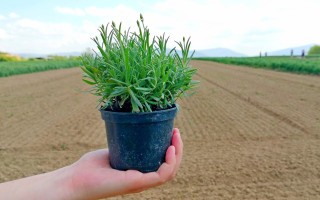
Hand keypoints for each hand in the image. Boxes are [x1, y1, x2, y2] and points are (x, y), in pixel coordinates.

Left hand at [68, 128, 182, 199]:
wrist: (76, 179)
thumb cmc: (90, 167)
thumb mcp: (114, 150)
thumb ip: (125, 144)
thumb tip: (134, 128)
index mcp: (139, 173)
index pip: (163, 164)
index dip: (171, 149)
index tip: (172, 131)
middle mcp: (142, 179)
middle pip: (170, 167)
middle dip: (178, 149)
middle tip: (177, 132)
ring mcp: (141, 182)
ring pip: (170, 172)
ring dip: (177, 154)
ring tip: (176, 137)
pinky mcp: (136, 183)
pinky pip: (162, 175)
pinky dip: (170, 162)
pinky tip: (170, 148)